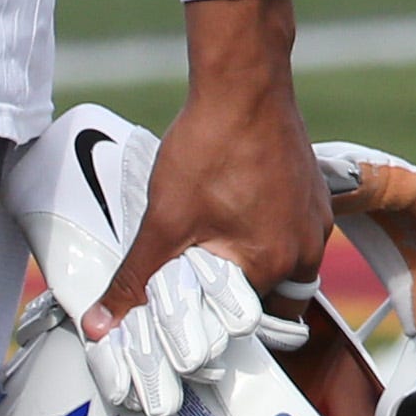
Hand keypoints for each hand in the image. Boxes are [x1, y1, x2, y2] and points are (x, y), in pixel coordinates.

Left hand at [83, 0, 327, 393]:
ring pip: (280, 269)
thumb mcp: (164, 222)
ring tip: (208, 255)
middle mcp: (305, 249)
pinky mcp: (312, 194)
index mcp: (273, 266)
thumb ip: (134, 282)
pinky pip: (288, 235)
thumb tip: (101, 328)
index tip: (181, 331)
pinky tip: (231, 218)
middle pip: (267, 304)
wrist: (244, 82)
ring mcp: (314, 219)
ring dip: (246, 270)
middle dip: (230, 305)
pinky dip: (261, 238)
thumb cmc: (210, 147)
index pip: (241, 327)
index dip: (208, 332)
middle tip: (193, 294)